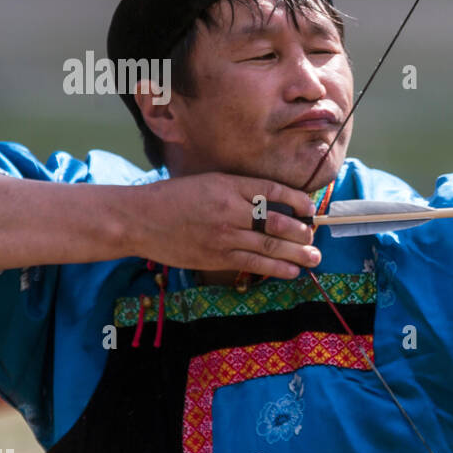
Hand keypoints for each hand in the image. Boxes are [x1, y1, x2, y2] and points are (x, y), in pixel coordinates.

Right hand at [129, 174, 319, 279]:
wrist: (138, 219)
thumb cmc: (173, 198)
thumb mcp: (208, 182)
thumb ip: (238, 189)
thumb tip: (271, 201)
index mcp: (228, 185)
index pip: (273, 190)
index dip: (297, 200)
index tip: (310, 207)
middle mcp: (229, 209)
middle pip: (276, 221)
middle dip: (301, 230)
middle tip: (314, 235)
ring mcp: (224, 235)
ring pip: (269, 245)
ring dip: (297, 253)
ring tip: (314, 257)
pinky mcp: (216, 257)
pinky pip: (253, 264)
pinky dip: (276, 269)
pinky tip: (292, 271)